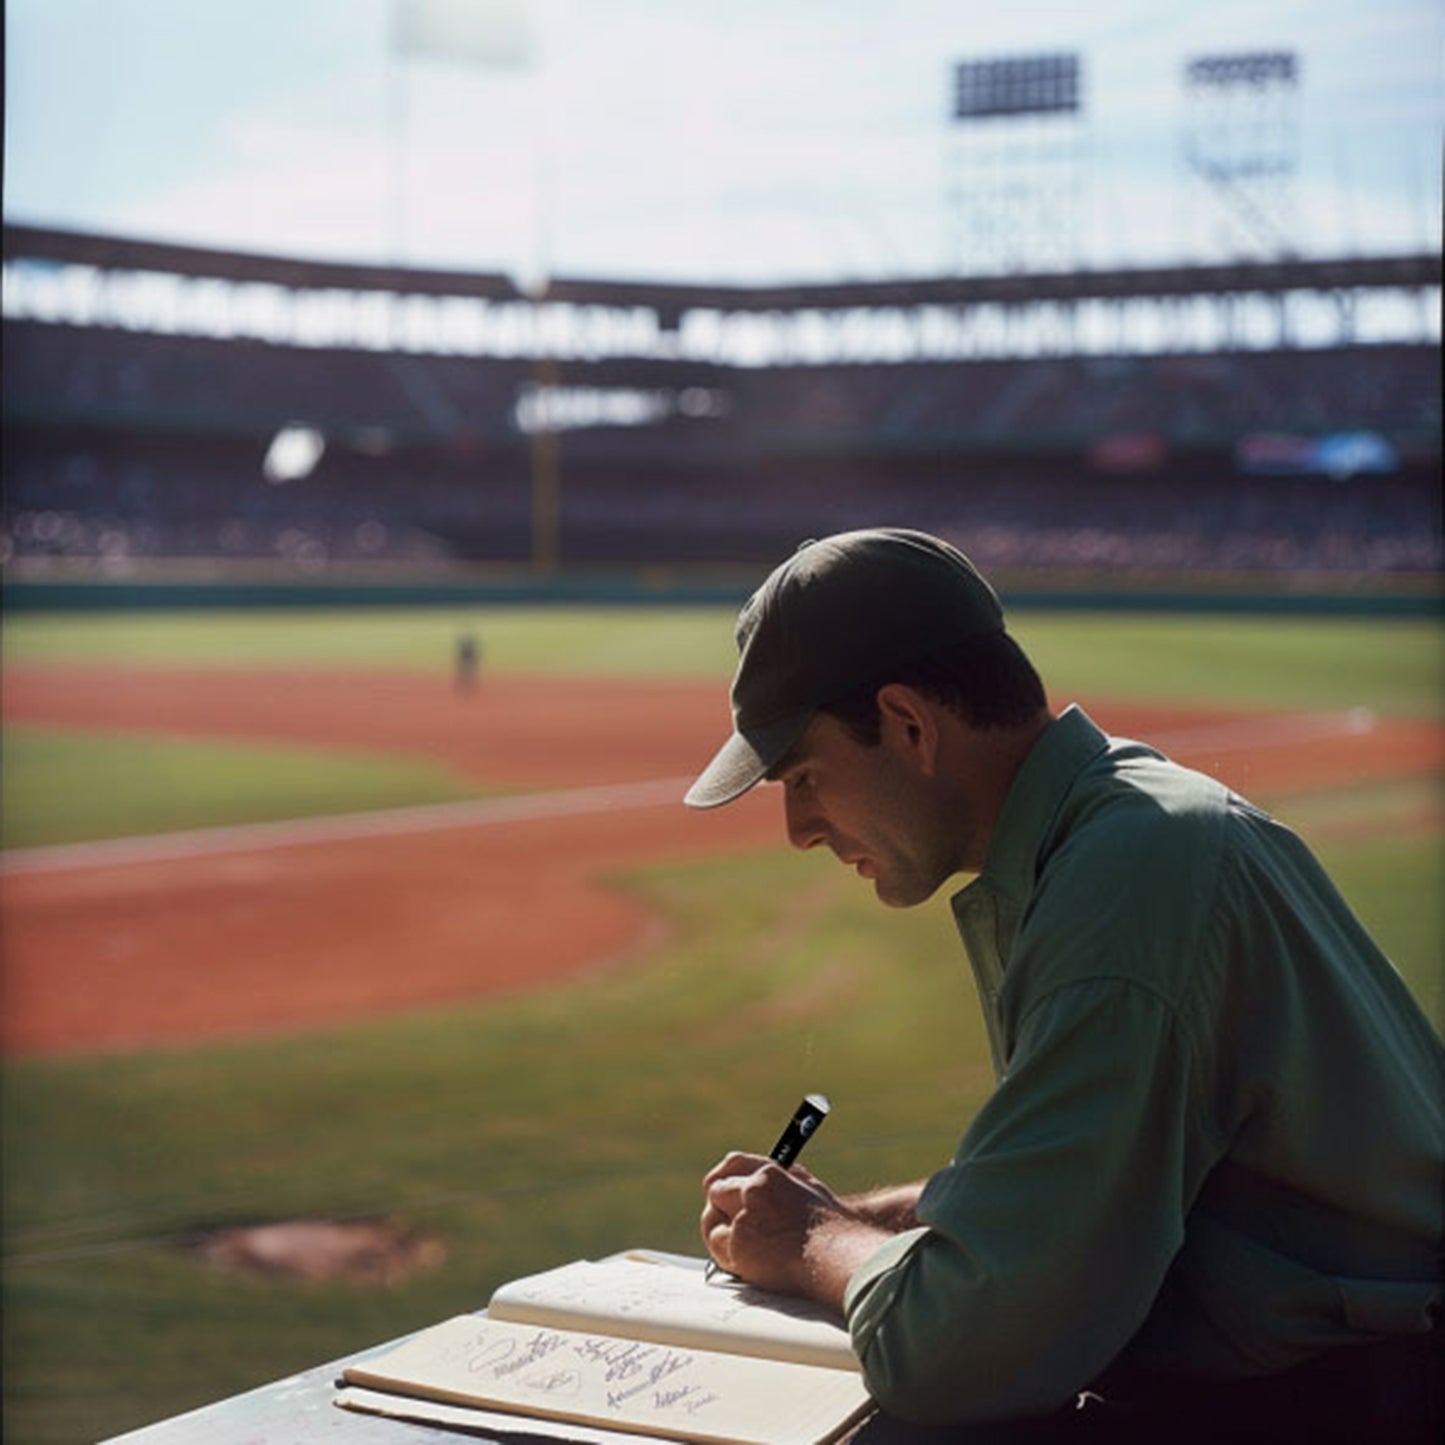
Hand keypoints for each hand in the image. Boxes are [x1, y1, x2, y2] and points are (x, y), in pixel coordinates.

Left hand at [700, 1151, 849, 1296]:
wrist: (838, 1256)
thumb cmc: (832, 1229)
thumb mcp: (809, 1190)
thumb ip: (782, 1182)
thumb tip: (759, 1182)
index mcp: (771, 1173)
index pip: (734, 1163)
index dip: (724, 1174)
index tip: (720, 1184)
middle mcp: (754, 1189)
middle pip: (717, 1189)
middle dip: (719, 1204)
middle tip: (725, 1219)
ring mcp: (745, 1216)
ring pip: (712, 1218)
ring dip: (720, 1228)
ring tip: (739, 1242)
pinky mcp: (739, 1244)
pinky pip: (717, 1244)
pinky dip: (725, 1251)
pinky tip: (742, 1257)